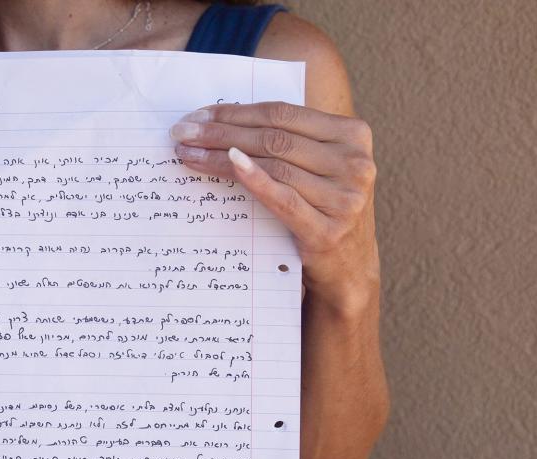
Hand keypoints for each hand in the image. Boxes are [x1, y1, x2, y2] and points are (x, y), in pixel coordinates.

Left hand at [170, 102, 379, 314]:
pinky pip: (283, 198)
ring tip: (188, 153)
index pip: (283, 113)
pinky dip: (254, 178)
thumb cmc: (321, 210)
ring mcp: (344, 198)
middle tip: (182, 131)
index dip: (236, 112)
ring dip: (221, 156)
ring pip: (273, 165)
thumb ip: (288, 142)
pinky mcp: (327, 231)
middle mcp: (354, 163)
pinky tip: (228, 163)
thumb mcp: (317, 167)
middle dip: (221, 132)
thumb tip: (221, 121)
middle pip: (274, 138)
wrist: (348, 269)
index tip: (199, 115)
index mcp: (353, 135)